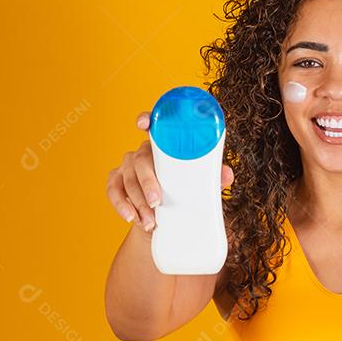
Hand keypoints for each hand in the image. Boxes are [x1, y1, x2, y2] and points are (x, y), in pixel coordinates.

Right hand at [106, 111, 234, 230]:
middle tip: (157, 202)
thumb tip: (228, 174)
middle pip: (140, 159)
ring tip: (150, 221)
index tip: (142, 124)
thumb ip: (212, 178)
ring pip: (127, 178)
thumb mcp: (200, 186)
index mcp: (163, 147)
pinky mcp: (116, 182)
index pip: (154, 127)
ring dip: (137, 201)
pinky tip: (131, 217)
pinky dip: (121, 205)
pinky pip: (113, 190)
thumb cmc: (183, 194)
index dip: (146, 120)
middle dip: (147, 181)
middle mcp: (143, 153)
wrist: (163, 220)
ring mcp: (127, 167)